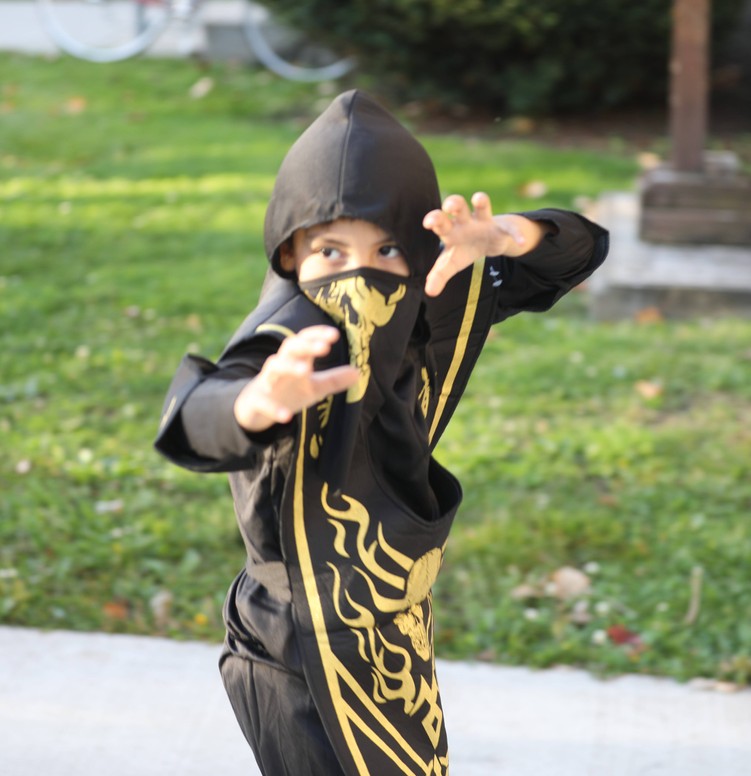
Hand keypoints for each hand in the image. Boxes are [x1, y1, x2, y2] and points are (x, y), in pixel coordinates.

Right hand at [234, 326, 357, 432]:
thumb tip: (358, 372)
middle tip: (324, 347)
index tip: (334, 335)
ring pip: (274, 367)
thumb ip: (334, 379)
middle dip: (305, 345)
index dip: (317, 335)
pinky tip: (286, 417)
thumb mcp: (313, 387)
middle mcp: (280, 366)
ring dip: (289, 367)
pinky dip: (273, 409)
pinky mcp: (256, 401)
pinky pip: (263, 402)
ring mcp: (267, 382)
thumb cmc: (288, 391)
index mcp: (295, 360)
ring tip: (305, 370)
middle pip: (289, 348)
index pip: (304, 340)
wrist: (254, 408)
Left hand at [423, 192, 538, 296]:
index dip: (434, 219)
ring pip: (482, 206)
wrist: (487, 241)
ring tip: (479, 199)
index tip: (428, 223)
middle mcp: (465, 221)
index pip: (440, 222)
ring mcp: (484, 222)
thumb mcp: (451, 263)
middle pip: (458, 207)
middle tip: (449, 207)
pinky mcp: (501, 228)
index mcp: (450, 230)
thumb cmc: (463, 250)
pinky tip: (520, 242)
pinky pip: (510, 229)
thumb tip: (429, 292)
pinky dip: (516, 235)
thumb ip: (439, 275)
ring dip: (481, 201)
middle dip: (454, 204)